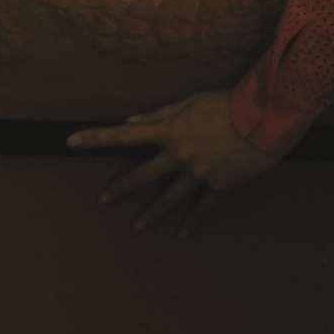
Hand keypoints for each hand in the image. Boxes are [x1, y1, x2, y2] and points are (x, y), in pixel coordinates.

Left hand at [68, 89, 278, 234]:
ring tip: (137, 226)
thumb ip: (159, 113)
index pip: (123, 136)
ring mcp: (197, 173)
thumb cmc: (227, 103)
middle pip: (142, 175)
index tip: (70, 141)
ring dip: (151, 213)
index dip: (95, 138)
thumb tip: (130, 121)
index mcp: (169, 131)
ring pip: (169, 198)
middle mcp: (179, 155)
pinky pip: (203, 207)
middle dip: (121, 188)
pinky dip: (193, 221)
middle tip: (103, 200)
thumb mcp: (190, 100)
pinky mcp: (219, 185)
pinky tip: (182, 233)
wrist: (264, 118)